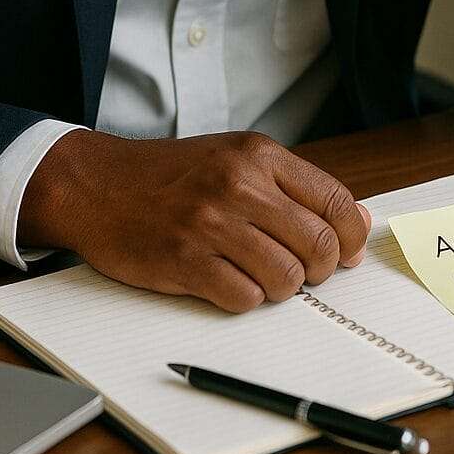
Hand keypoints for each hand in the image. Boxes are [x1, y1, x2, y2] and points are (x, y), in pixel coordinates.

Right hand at [18, 128, 372, 312]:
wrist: (98, 184)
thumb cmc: (171, 175)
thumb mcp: (234, 158)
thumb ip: (292, 187)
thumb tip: (355, 223)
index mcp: (258, 155)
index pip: (334, 201)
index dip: (351, 237)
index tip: (348, 253)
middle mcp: (238, 184)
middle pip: (318, 244)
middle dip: (321, 269)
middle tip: (304, 271)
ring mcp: (211, 223)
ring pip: (286, 277)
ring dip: (282, 288)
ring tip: (261, 276)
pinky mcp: (185, 260)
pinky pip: (245, 298)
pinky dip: (245, 298)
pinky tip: (228, 281)